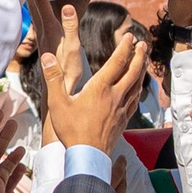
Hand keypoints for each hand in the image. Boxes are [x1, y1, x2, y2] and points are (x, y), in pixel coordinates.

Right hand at [46, 24, 148, 155]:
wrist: (88, 156)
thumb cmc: (72, 130)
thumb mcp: (58, 103)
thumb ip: (53, 78)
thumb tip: (47, 57)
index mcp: (100, 88)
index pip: (117, 62)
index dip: (124, 47)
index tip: (129, 36)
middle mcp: (115, 96)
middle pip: (132, 71)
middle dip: (139, 55)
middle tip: (143, 44)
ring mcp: (121, 109)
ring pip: (137, 85)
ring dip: (141, 70)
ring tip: (144, 61)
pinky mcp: (123, 120)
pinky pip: (135, 100)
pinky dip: (139, 89)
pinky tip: (138, 88)